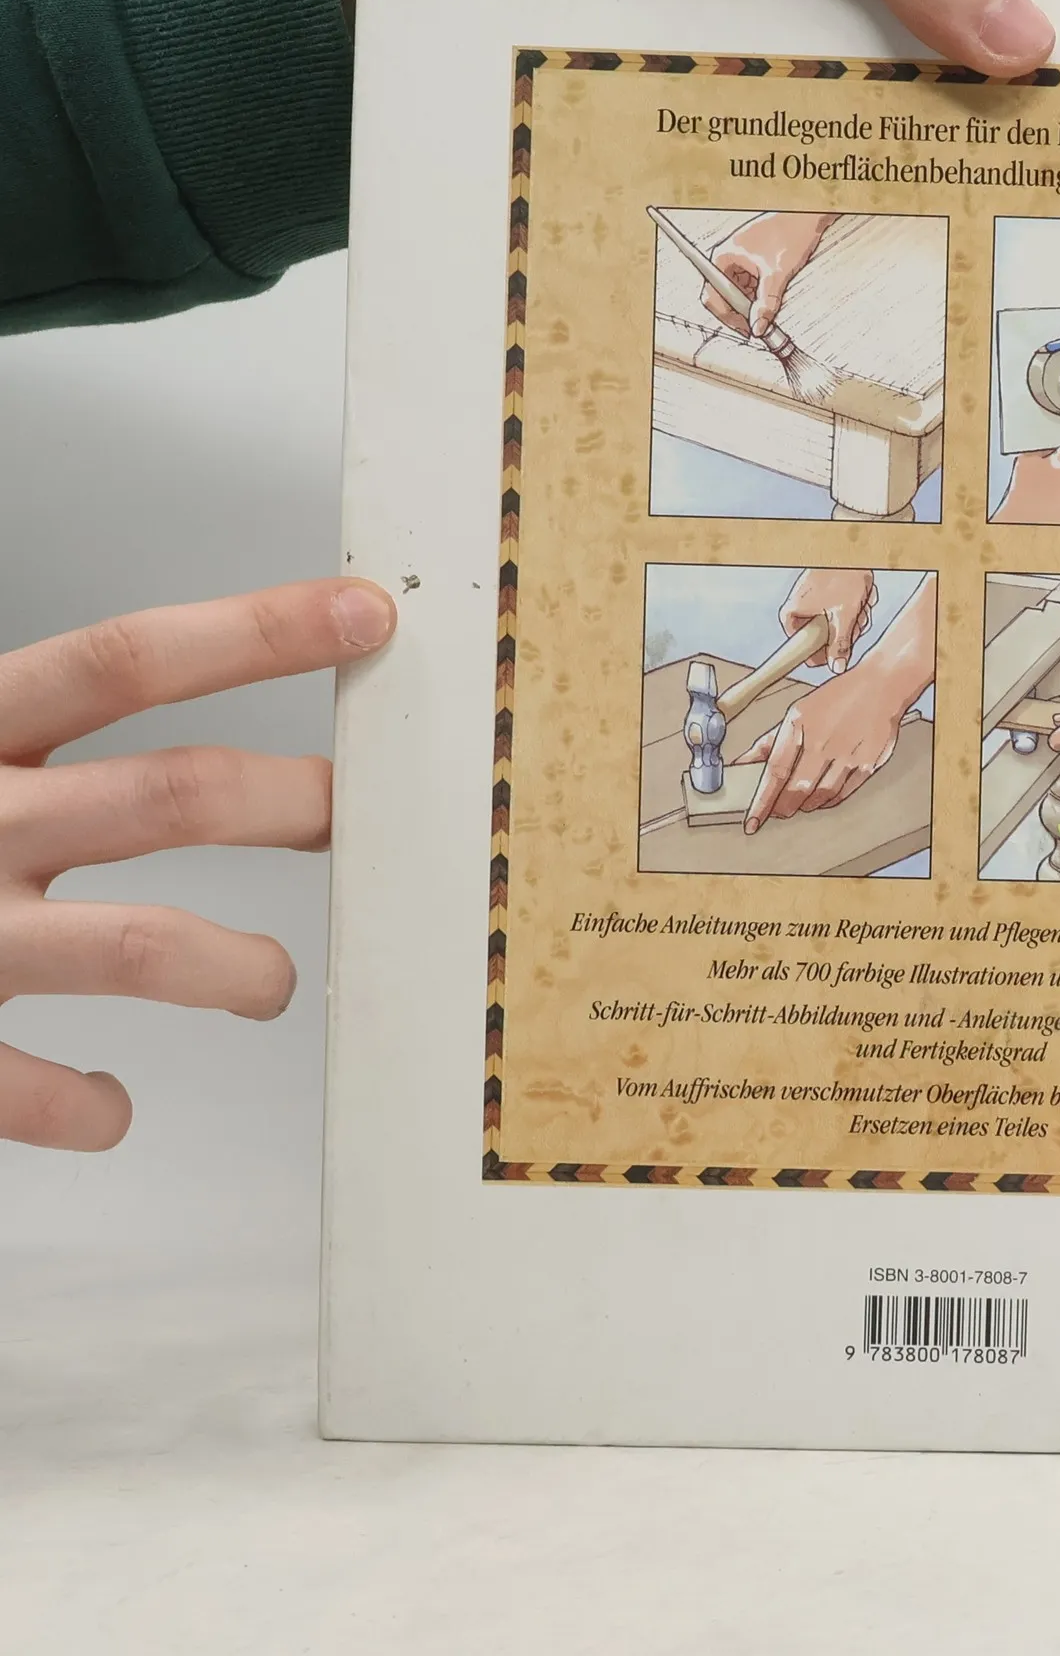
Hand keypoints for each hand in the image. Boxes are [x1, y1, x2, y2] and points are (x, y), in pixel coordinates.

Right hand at [0, 580, 396, 1150]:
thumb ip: (39, 728)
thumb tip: (199, 721)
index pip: (126, 659)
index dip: (254, 632)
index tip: (365, 613)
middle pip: (168, 795)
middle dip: (286, 800)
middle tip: (356, 814)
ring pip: (133, 944)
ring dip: (231, 965)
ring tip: (275, 982)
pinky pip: (18, 1089)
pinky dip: (83, 1106)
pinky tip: (111, 1107)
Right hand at [706, 212, 836, 339]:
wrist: (808, 217)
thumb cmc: (790, 233)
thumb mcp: (777, 275)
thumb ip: (766, 304)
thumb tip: (758, 327)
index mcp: (723, 257)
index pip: (712, 297)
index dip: (728, 317)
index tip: (745, 329)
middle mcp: (727, 259)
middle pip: (723, 298)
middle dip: (740, 314)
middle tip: (757, 328)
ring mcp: (739, 261)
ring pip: (737, 295)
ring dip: (750, 308)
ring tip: (767, 314)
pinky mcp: (751, 264)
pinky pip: (748, 288)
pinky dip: (757, 299)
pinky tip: (770, 303)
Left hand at [735, 659, 906, 828]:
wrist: (882, 687)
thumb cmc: (838, 698)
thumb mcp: (797, 713)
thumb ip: (769, 742)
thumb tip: (744, 763)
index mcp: (799, 724)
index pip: (775, 772)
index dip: (762, 801)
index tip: (752, 821)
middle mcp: (822, 741)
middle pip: (797, 790)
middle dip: (783, 807)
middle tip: (777, 811)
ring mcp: (847, 754)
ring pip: (820, 796)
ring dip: (806, 804)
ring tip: (800, 801)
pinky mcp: (868, 765)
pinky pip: (842, 794)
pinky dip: (828, 801)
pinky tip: (822, 796)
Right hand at [780, 567, 875, 673]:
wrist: (850, 547)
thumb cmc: (841, 575)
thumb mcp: (843, 615)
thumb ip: (840, 644)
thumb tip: (836, 667)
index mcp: (791, 616)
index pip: (804, 650)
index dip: (823, 653)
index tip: (839, 647)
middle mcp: (798, 611)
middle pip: (824, 639)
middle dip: (845, 632)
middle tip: (855, 618)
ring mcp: (813, 604)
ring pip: (836, 627)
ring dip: (853, 620)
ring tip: (859, 603)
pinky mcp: (826, 598)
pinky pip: (841, 614)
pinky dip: (854, 609)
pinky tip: (860, 596)